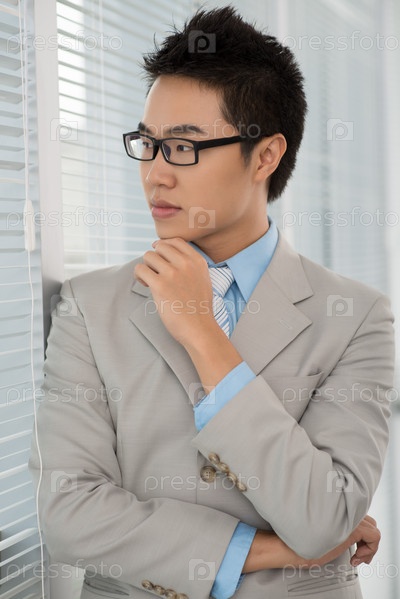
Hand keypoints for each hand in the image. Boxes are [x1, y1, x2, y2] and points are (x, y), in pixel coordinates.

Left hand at [134, 238, 216, 344]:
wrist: (199, 329)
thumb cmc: (199, 308)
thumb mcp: (203, 279)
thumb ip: (191, 266)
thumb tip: (170, 254)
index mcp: (197, 261)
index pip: (176, 241)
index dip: (163, 246)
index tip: (159, 255)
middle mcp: (185, 264)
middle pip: (160, 247)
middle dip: (154, 258)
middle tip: (155, 272)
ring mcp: (173, 273)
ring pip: (148, 256)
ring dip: (146, 267)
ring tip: (149, 280)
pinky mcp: (160, 285)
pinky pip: (140, 269)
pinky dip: (139, 276)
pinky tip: (145, 284)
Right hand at [242, 515, 380, 573]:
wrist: (288, 544)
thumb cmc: (297, 539)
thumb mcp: (319, 529)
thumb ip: (332, 522)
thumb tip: (343, 528)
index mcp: (335, 506)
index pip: (358, 513)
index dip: (359, 532)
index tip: (352, 547)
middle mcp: (343, 508)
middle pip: (368, 520)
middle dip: (365, 539)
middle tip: (356, 553)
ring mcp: (348, 517)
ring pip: (374, 528)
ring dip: (368, 546)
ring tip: (357, 556)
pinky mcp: (352, 528)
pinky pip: (374, 537)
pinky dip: (370, 550)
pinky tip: (356, 558)